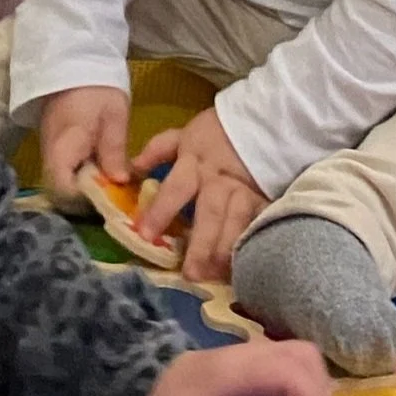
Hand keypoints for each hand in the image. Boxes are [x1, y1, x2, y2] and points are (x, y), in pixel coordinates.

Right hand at [39, 83, 131, 198]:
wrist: (74, 61)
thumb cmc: (96, 87)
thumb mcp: (113, 115)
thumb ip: (114, 149)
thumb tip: (119, 182)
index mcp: (62, 151)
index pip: (64, 191)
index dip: (87, 199)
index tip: (111, 194)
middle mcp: (50, 157)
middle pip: (62, 194)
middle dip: (88, 199)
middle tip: (115, 192)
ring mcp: (51, 154)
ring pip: (63, 186)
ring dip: (86, 189)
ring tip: (111, 181)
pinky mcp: (56, 149)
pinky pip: (66, 174)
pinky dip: (83, 177)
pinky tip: (103, 168)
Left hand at [134, 103, 271, 281]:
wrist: (265, 121)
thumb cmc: (219, 131)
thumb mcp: (187, 134)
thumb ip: (158, 150)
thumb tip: (130, 170)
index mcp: (195, 162)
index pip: (176, 187)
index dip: (161, 211)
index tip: (145, 235)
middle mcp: (219, 180)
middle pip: (210, 212)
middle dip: (201, 243)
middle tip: (190, 274)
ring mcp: (245, 191)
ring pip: (236, 221)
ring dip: (225, 249)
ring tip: (215, 275)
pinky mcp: (264, 200)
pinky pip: (257, 225)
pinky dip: (250, 245)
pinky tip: (242, 265)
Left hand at [139, 340, 329, 395]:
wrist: (158, 380)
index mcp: (240, 369)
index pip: (290, 369)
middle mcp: (256, 355)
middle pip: (307, 356)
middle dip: (314, 394)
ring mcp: (260, 356)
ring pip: (306, 358)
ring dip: (309, 391)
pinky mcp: (262, 365)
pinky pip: (296, 367)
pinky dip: (300, 391)